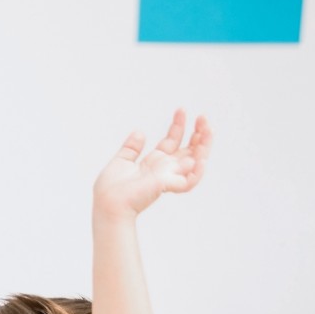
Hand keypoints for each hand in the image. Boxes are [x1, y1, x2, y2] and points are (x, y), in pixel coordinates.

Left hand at [93, 109, 212, 219]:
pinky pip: (190, 180)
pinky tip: (201, 157)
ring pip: (195, 161)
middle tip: (202, 118)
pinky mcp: (168, 185)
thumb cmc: (110, 189)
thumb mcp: (121, 161)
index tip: (181, 110)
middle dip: (198, 133)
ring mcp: (168, 177)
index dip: (178, 126)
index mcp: (154, 162)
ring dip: (204, 145)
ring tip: (207, 129)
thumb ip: (131, 148)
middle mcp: (164, 169)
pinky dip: (199, 171)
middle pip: (188, 149)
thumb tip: (139, 133)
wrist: (107, 203)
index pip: (172, 141)